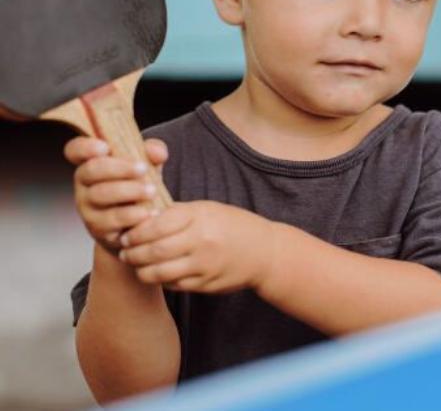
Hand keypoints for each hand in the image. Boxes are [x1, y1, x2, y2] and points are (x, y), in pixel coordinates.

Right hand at [65, 135, 168, 251]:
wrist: (139, 223)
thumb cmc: (138, 185)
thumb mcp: (147, 165)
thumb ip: (153, 152)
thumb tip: (157, 152)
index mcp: (92, 162)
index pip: (75, 150)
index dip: (85, 147)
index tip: (105, 147)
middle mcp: (84, 184)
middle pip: (91, 170)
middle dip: (120, 168)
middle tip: (144, 169)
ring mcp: (87, 207)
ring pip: (100, 195)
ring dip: (129, 191)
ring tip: (152, 191)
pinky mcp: (97, 228)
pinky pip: (111, 220)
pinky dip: (132, 215)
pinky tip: (148, 212)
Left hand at [117, 200, 276, 293]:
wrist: (264, 252)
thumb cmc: (234, 225)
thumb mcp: (208, 209)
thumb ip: (178, 213)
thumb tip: (144, 217)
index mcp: (200, 217)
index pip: (157, 224)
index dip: (136, 230)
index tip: (126, 231)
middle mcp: (201, 242)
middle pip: (153, 250)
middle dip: (132, 251)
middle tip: (123, 249)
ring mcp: (203, 266)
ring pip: (158, 273)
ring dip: (140, 269)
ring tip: (135, 262)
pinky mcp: (204, 285)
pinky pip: (172, 284)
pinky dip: (159, 279)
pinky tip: (156, 271)